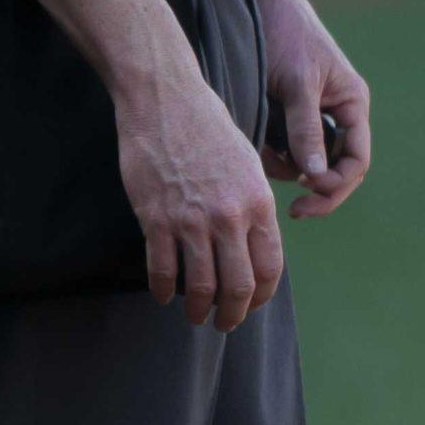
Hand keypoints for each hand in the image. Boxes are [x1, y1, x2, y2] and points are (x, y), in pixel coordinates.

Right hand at [115, 61, 282, 330]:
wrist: (166, 101)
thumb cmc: (210, 131)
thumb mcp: (250, 168)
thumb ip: (255, 209)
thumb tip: (255, 247)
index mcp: (259, 205)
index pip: (270, 268)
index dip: (262, 295)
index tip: (253, 304)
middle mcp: (229, 217)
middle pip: (238, 286)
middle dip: (234, 314)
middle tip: (226, 323)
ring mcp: (190, 220)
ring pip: (200, 285)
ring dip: (199, 309)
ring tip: (196, 316)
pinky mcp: (154, 218)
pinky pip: (161, 269)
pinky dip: (164, 289)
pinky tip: (165, 296)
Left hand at [243, 0, 370, 218]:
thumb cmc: (284, 33)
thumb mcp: (296, 83)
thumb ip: (306, 129)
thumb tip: (316, 176)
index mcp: (352, 104)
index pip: (356, 161)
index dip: (337, 186)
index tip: (307, 198)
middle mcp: (338, 113)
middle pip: (336, 167)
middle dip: (316, 188)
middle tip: (293, 211)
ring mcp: (314, 113)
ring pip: (308, 159)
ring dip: (287, 168)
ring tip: (261, 160)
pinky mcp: (288, 111)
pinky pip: (287, 145)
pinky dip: (273, 152)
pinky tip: (255, 146)